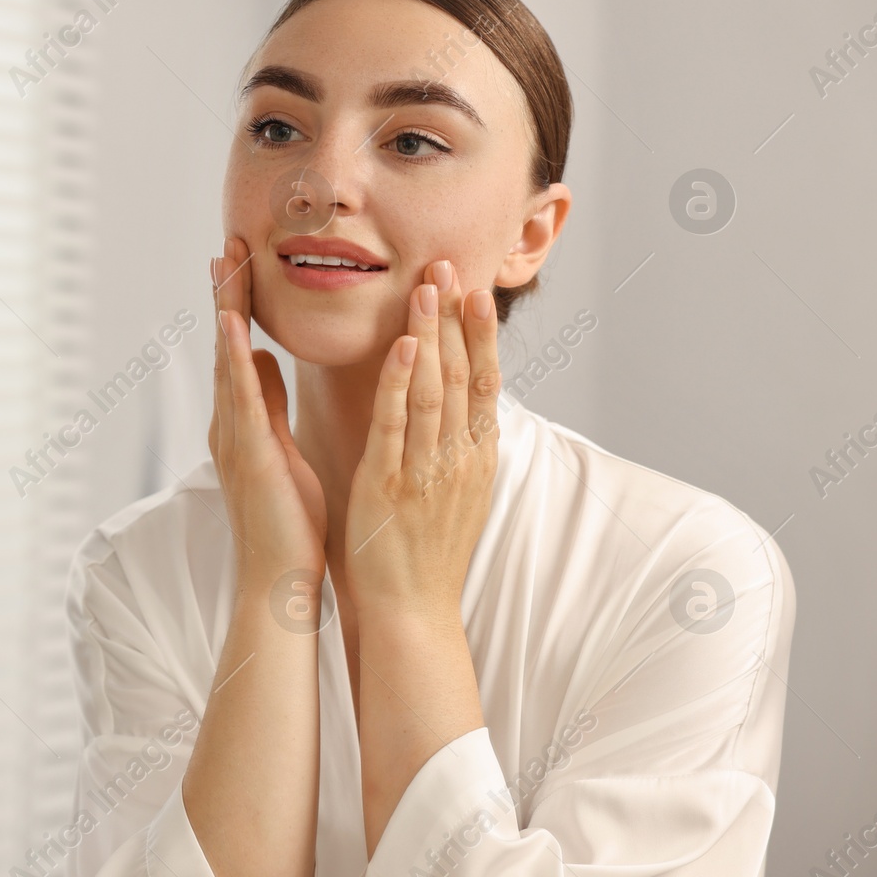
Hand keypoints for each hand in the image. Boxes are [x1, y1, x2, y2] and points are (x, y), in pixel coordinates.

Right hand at [209, 236, 326, 608]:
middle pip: (226, 344)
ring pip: (228, 360)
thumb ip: (269, 403)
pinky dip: (235, 358)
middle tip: (226, 242)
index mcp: (241, 421)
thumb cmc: (288, 521)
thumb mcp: (281, 448)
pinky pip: (241, 397)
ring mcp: (233, 436)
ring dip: (227, 311)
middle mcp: (229, 422)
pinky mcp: (248, 453)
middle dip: (227, 294)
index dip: (239, 305)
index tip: (241, 261)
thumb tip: (264, 359)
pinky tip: (232, 325)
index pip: (240, 350)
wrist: (280, 578)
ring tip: (224, 264)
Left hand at [342, 259, 499, 619]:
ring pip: (435, 390)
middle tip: (450, 263)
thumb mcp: (458, 494)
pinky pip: (398, 425)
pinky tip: (403, 346)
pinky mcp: (391, 485)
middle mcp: (460, 459)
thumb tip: (466, 408)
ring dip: (432, 334)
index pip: (485, 382)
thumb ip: (460, 448)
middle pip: (465, 374)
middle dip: (457, 317)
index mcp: (476, 459)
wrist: (413, 612)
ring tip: (427, 286)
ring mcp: (428, 471)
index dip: (480, 333)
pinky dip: (401, 382)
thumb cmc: (426, 554)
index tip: (474, 288)